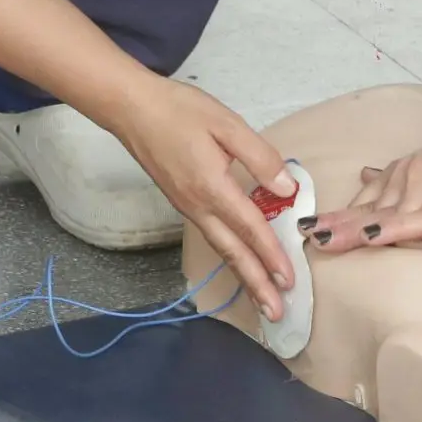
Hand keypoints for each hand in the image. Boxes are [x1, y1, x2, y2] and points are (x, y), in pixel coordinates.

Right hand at [103, 78, 296, 321]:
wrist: (132, 108)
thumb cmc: (180, 111)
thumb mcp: (226, 124)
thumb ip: (259, 158)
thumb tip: (287, 189)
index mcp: (212, 187)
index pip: (249, 228)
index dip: (271, 255)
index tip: (289, 281)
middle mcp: (198, 206)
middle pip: (232, 252)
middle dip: (256, 284)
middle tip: (277, 313)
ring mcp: (188, 207)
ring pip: (221, 248)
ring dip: (244, 276)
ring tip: (262, 300)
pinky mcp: (183, 202)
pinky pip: (211, 237)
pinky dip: (229, 256)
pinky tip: (240, 261)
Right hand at [310, 109, 421, 254]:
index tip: (418, 258)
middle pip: (393, 214)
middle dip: (359, 232)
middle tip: (324, 246)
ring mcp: (406, 170)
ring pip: (373, 205)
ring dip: (342, 221)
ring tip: (311, 235)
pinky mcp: (398, 172)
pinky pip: (370, 193)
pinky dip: (347, 208)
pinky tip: (324, 220)